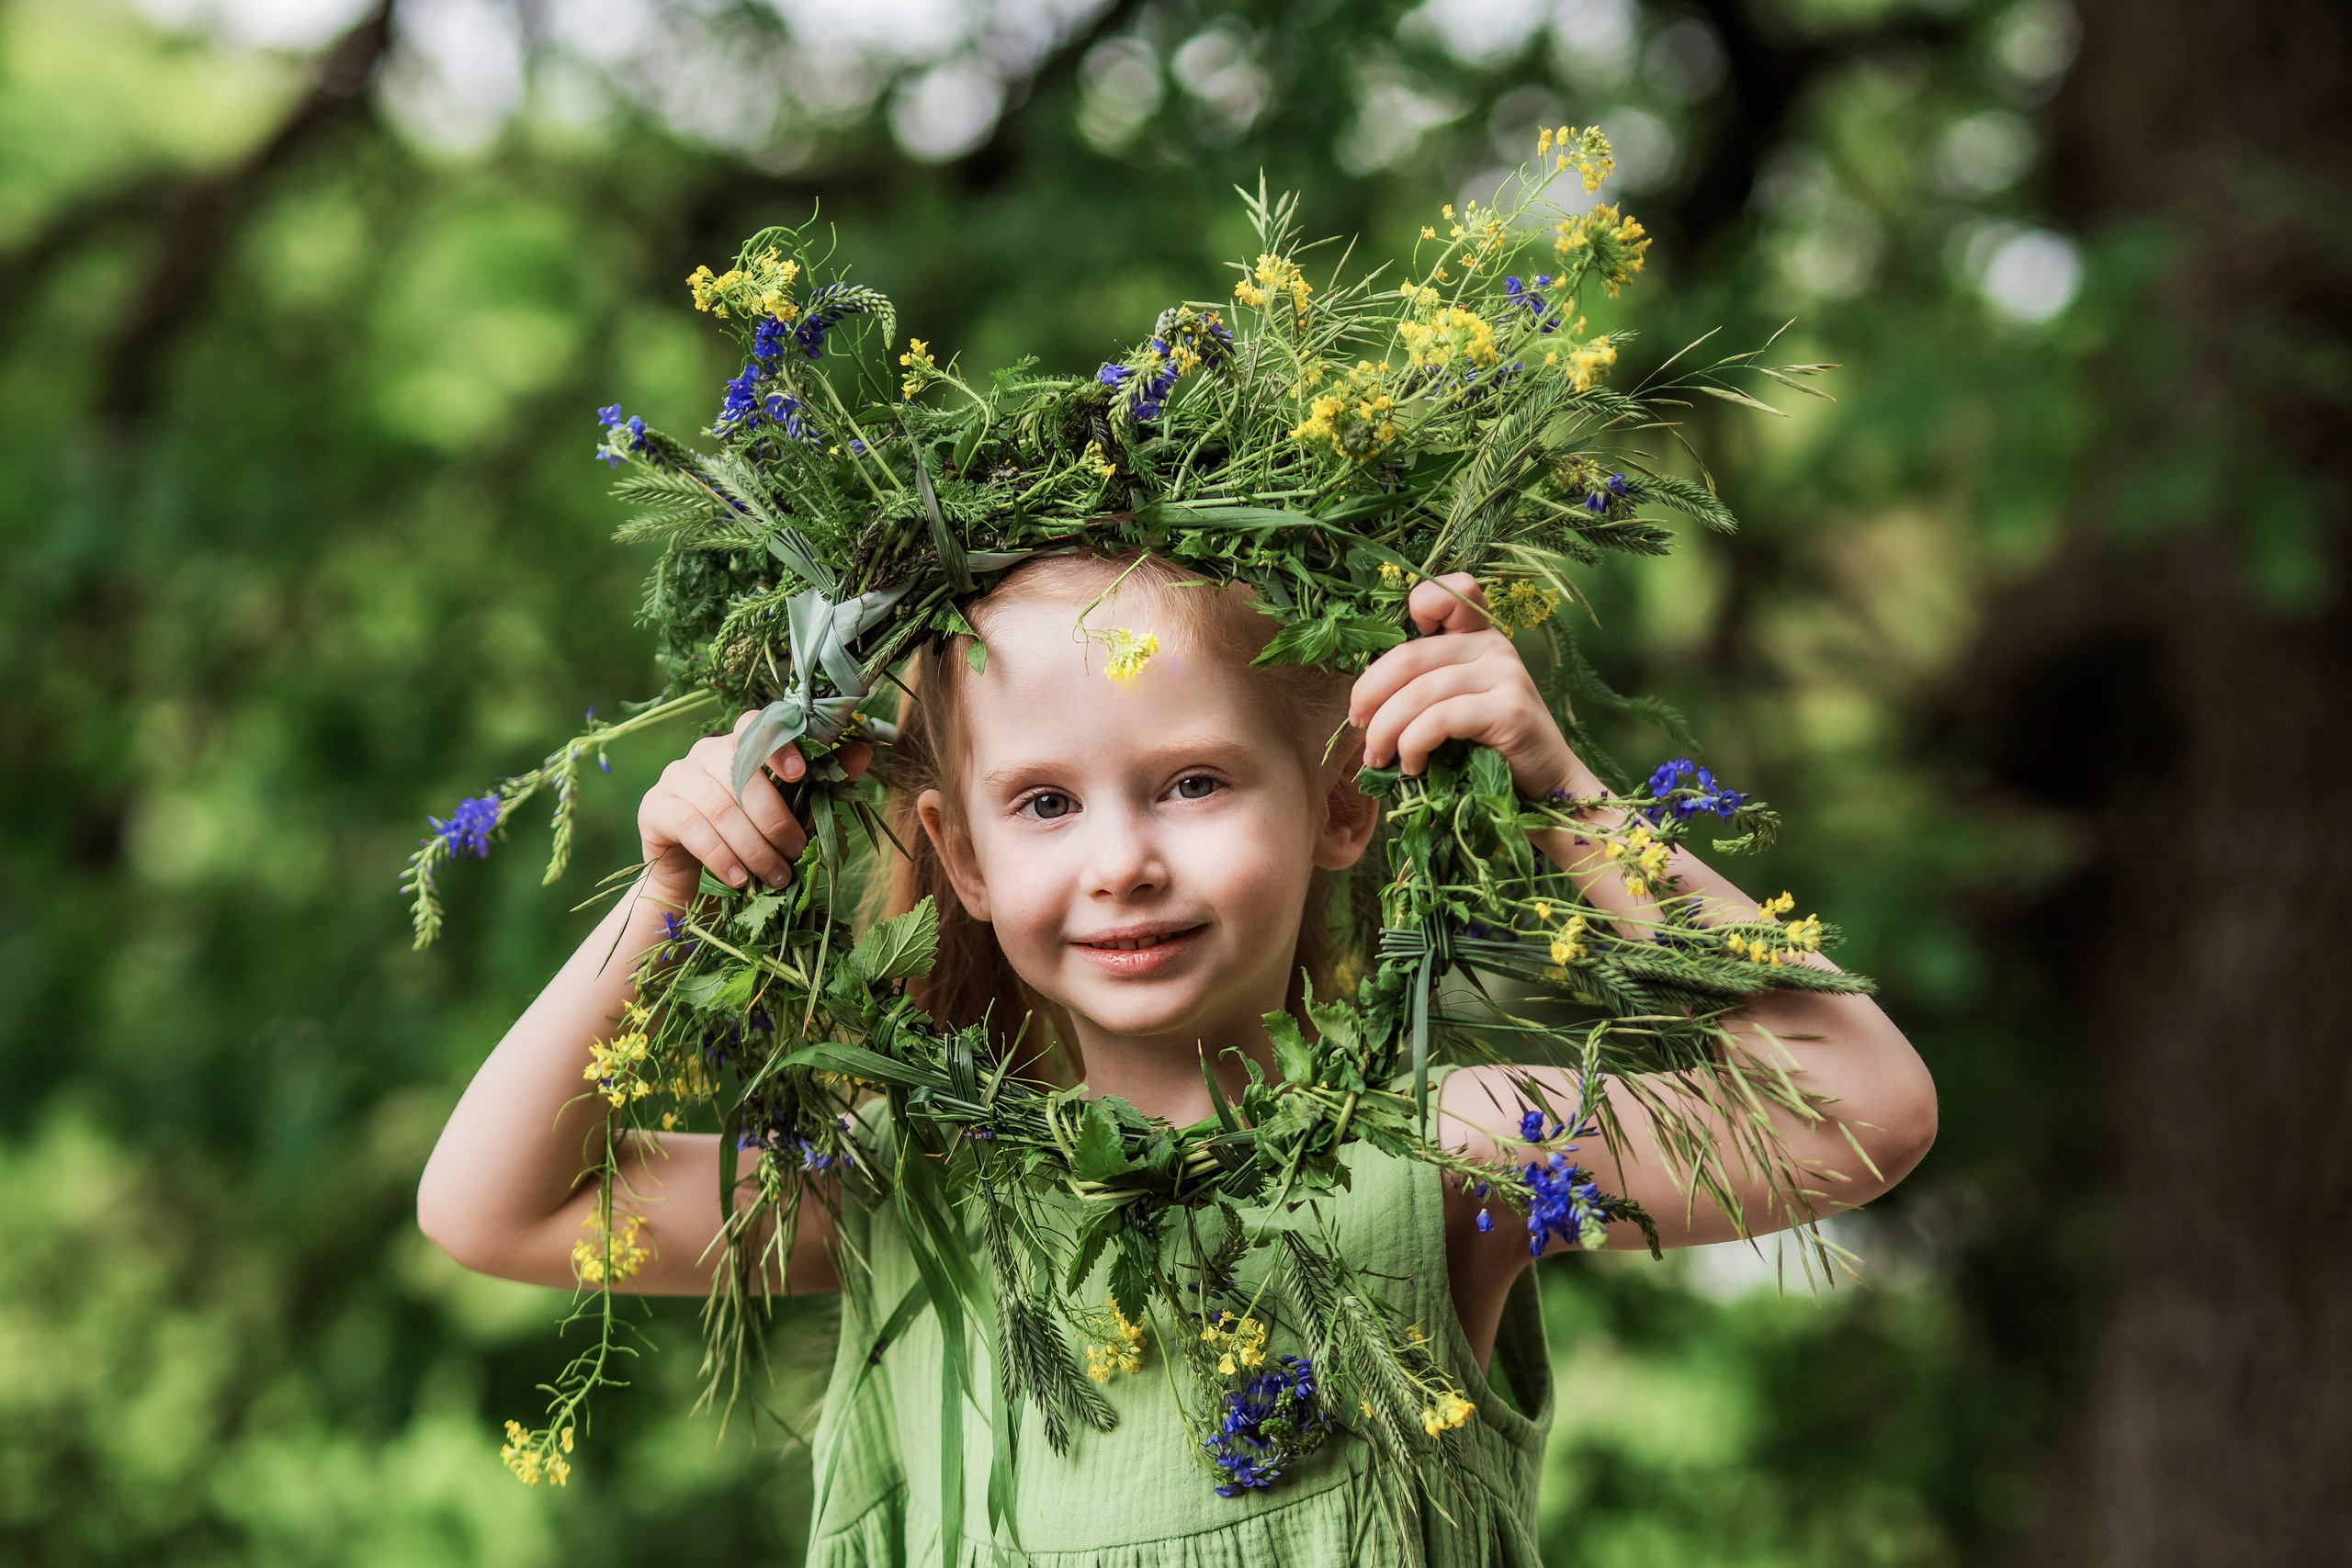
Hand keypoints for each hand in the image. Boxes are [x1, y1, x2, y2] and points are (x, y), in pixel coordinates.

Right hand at [637, 710, 870, 901]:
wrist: (693, 879)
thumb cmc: (748, 838)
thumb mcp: (788, 812)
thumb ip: (822, 782)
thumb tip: (864, 752)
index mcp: (740, 744)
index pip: (758, 726)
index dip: (779, 745)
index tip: (800, 774)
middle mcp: (705, 752)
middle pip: (742, 774)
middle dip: (775, 820)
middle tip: (795, 855)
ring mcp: (676, 777)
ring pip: (720, 806)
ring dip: (753, 846)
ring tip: (774, 876)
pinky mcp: (655, 808)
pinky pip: (691, 827)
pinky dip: (720, 856)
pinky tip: (738, 879)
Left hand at [1348, 573, 1592, 798]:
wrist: (1547, 788)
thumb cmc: (1491, 749)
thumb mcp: (1456, 705)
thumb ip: (1425, 683)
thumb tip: (1363, 698)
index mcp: (1477, 635)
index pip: (1444, 593)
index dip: (1411, 612)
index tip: (1389, 666)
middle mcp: (1493, 645)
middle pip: (1407, 656)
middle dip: (1369, 695)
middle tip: (1359, 727)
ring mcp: (1505, 674)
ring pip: (1418, 693)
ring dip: (1386, 731)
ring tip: (1378, 758)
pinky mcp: (1509, 710)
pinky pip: (1440, 719)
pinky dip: (1414, 745)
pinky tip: (1413, 766)